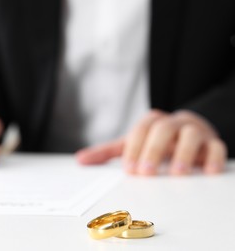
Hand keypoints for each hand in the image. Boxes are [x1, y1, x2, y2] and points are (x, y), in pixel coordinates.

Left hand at [76, 110, 226, 175]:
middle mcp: (173, 123)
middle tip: (146, 172)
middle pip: (164, 129)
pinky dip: (214, 158)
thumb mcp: (131, 144)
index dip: (134, 147)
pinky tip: (209, 171)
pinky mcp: (213, 142)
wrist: (187, 132)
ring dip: (184, 153)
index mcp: (152, 122)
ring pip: (192, 135)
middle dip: (154, 150)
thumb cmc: (155, 141)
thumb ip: (108, 152)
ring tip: (177, 173)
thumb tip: (80, 160)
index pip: (140, 129)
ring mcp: (195, 131)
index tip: (129, 169)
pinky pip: (217, 146)